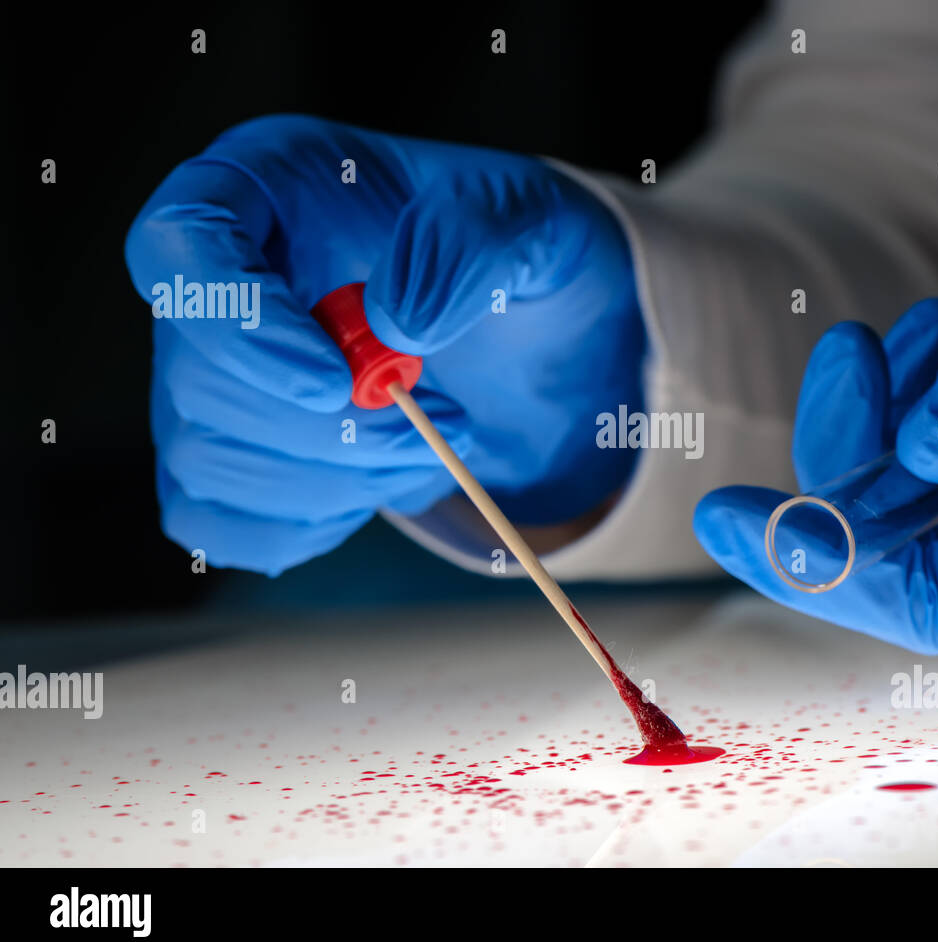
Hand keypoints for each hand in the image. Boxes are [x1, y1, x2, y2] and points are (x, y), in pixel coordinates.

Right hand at [125, 114, 643, 573]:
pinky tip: (377, 484)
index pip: (178, 245)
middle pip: (200, 381)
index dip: (238, 327)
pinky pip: (217, 520)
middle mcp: (216, 280)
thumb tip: (395, 324)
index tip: (334, 382)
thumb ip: (469, 247)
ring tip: (428, 450)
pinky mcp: (226, 450)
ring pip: (207, 460)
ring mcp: (209, 373)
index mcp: (264, 186)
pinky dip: (303, 527)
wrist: (516, 321)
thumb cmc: (502, 251)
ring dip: (334, 483)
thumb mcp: (528, 219)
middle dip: (330, 432)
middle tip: (439, 428)